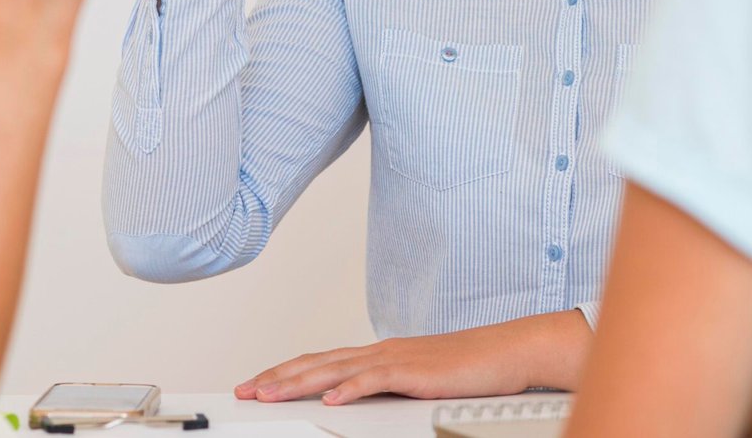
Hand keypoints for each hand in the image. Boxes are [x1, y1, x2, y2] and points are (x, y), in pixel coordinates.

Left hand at [233, 313, 590, 405]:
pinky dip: (351, 388)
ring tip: (270, 394)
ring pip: (336, 369)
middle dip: (277, 377)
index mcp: (377, 354)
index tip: (256, 384)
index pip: (319, 361)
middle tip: (245, 391)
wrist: (505, 351)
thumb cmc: (467, 368)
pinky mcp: (416, 372)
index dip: (284, 372)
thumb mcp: (414, 380)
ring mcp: (396, 359)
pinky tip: (331, 398)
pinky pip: (376, 380)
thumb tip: (354, 400)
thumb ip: (384, 387)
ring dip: (299, 382)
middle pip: (316, 362)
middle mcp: (379, 351)